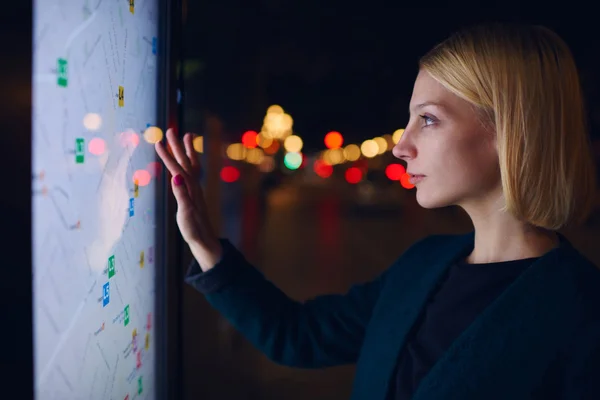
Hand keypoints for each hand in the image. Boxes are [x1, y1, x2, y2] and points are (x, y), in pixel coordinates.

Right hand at [155, 128, 221, 270]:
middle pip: (184, 161)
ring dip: (186, 150)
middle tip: (169, 130)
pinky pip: (192, 172)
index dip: (166, 156)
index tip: (157, 142)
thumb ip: (181, 194)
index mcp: (189, 189)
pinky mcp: (194, 193)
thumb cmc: (193, 229)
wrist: (205, 239)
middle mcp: (193, 186)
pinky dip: (189, 162)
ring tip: (185, 135)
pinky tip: (187, 160)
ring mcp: (195, 189)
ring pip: (190, 164)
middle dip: (175, 146)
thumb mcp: (185, 213)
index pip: (176, 168)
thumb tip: (176, 177)